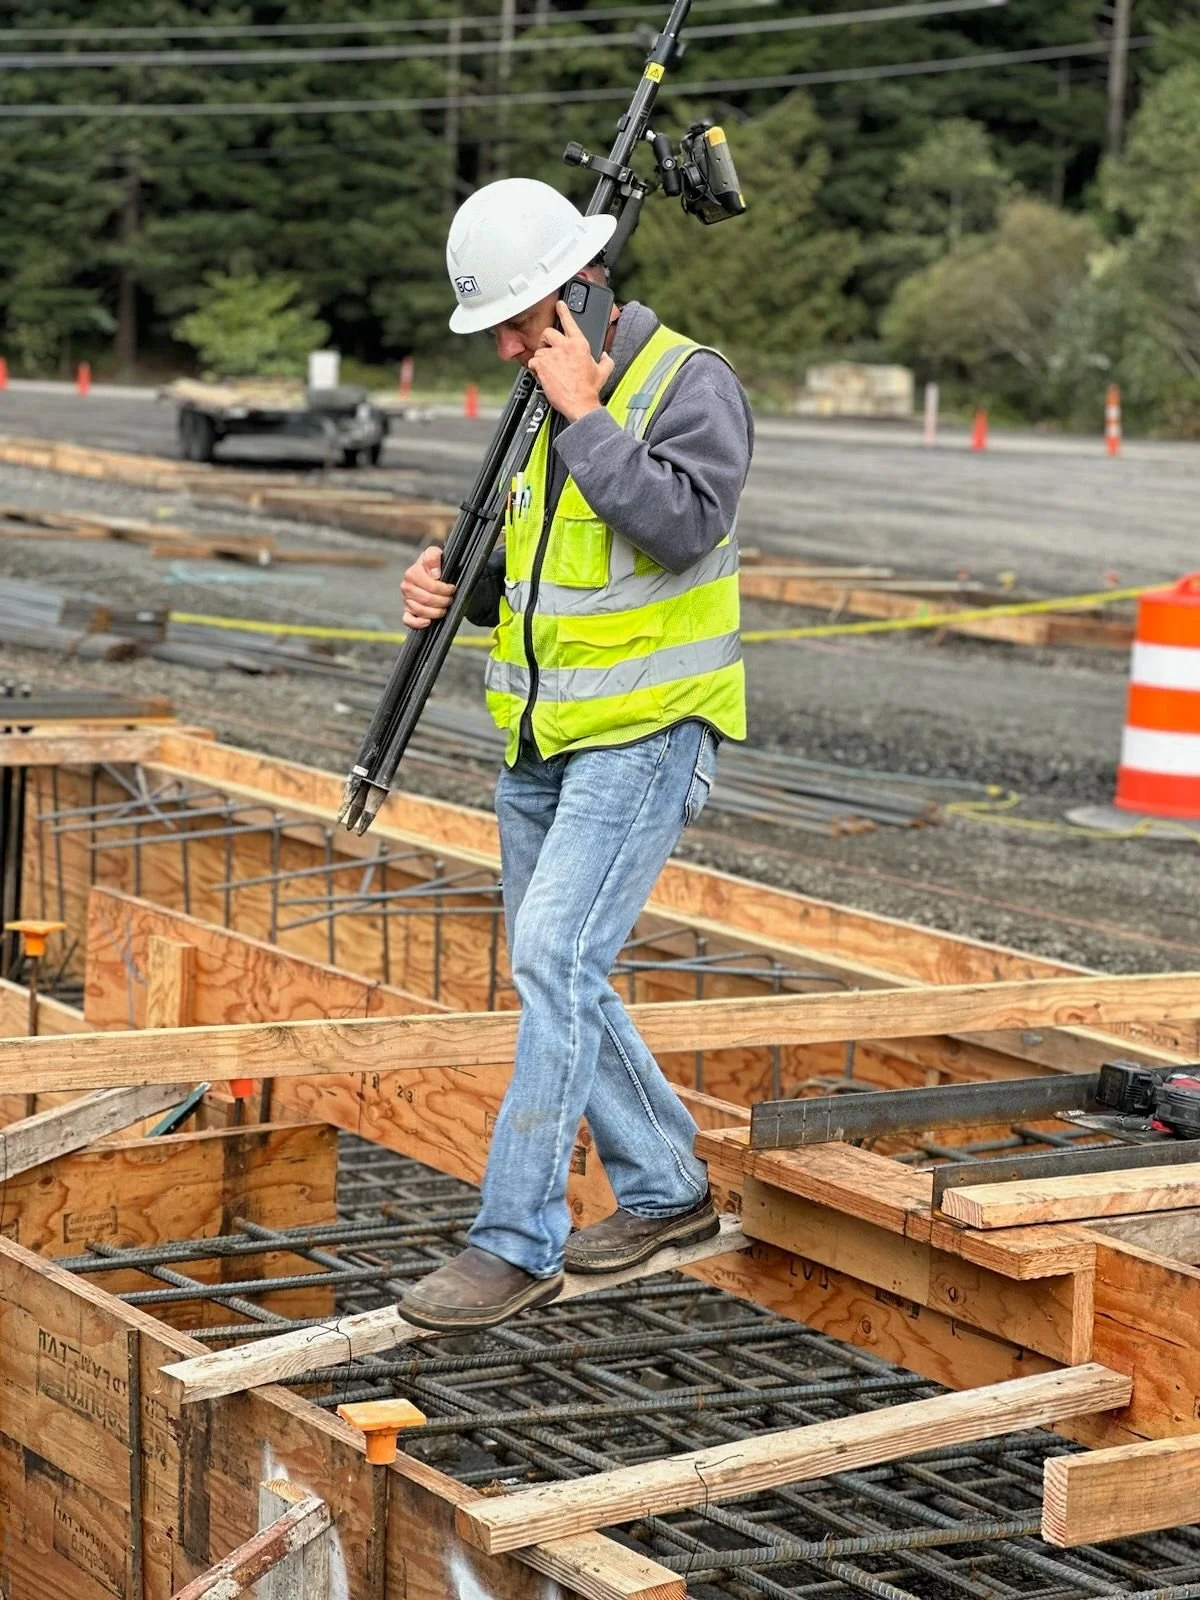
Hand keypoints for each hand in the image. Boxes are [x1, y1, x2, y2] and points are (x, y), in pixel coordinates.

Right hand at [401, 544, 454, 628]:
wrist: (430, 573)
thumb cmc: (434, 565)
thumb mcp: (434, 554)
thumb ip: (433, 557)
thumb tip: (434, 574)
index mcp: (412, 573)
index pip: (431, 587)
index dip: (445, 589)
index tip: (452, 589)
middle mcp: (406, 587)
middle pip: (426, 600)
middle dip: (443, 601)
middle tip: (450, 599)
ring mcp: (406, 600)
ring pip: (420, 611)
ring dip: (436, 612)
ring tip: (444, 608)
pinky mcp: (407, 611)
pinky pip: (408, 620)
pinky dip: (418, 623)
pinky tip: (428, 621)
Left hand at [527, 302, 613, 423]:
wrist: (580, 404)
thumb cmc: (589, 390)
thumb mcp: (604, 372)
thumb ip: (605, 360)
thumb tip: (604, 356)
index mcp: (580, 344)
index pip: (569, 321)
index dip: (563, 310)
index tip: (559, 304)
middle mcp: (565, 346)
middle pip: (548, 332)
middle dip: (546, 339)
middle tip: (548, 347)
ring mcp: (552, 355)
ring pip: (539, 349)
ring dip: (542, 358)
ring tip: (548, 368)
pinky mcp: (542, 366)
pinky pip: (533, 362)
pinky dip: (535, 368)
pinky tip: (542, 375)